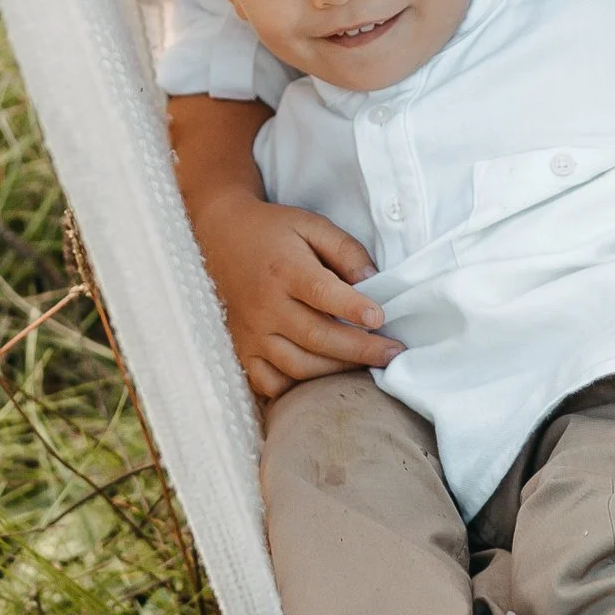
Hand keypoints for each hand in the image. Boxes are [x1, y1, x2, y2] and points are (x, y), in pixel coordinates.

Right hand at [191, 189, 399, 401]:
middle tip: (393, 353)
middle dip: (360, 350)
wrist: (221, 236)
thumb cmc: (274, 231)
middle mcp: (266, 305)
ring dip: (336, 370)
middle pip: (316, 336)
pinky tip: (322, 379)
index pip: (321, 293)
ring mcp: (252, 332)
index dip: (352, 308)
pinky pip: (269, 383)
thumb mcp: (312, 225)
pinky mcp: (243, 348)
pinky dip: (296, 389)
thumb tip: (375, 281)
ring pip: (297, 366)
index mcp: (284, 269)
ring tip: (367, 366)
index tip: (380, 318)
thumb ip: (345, 249)